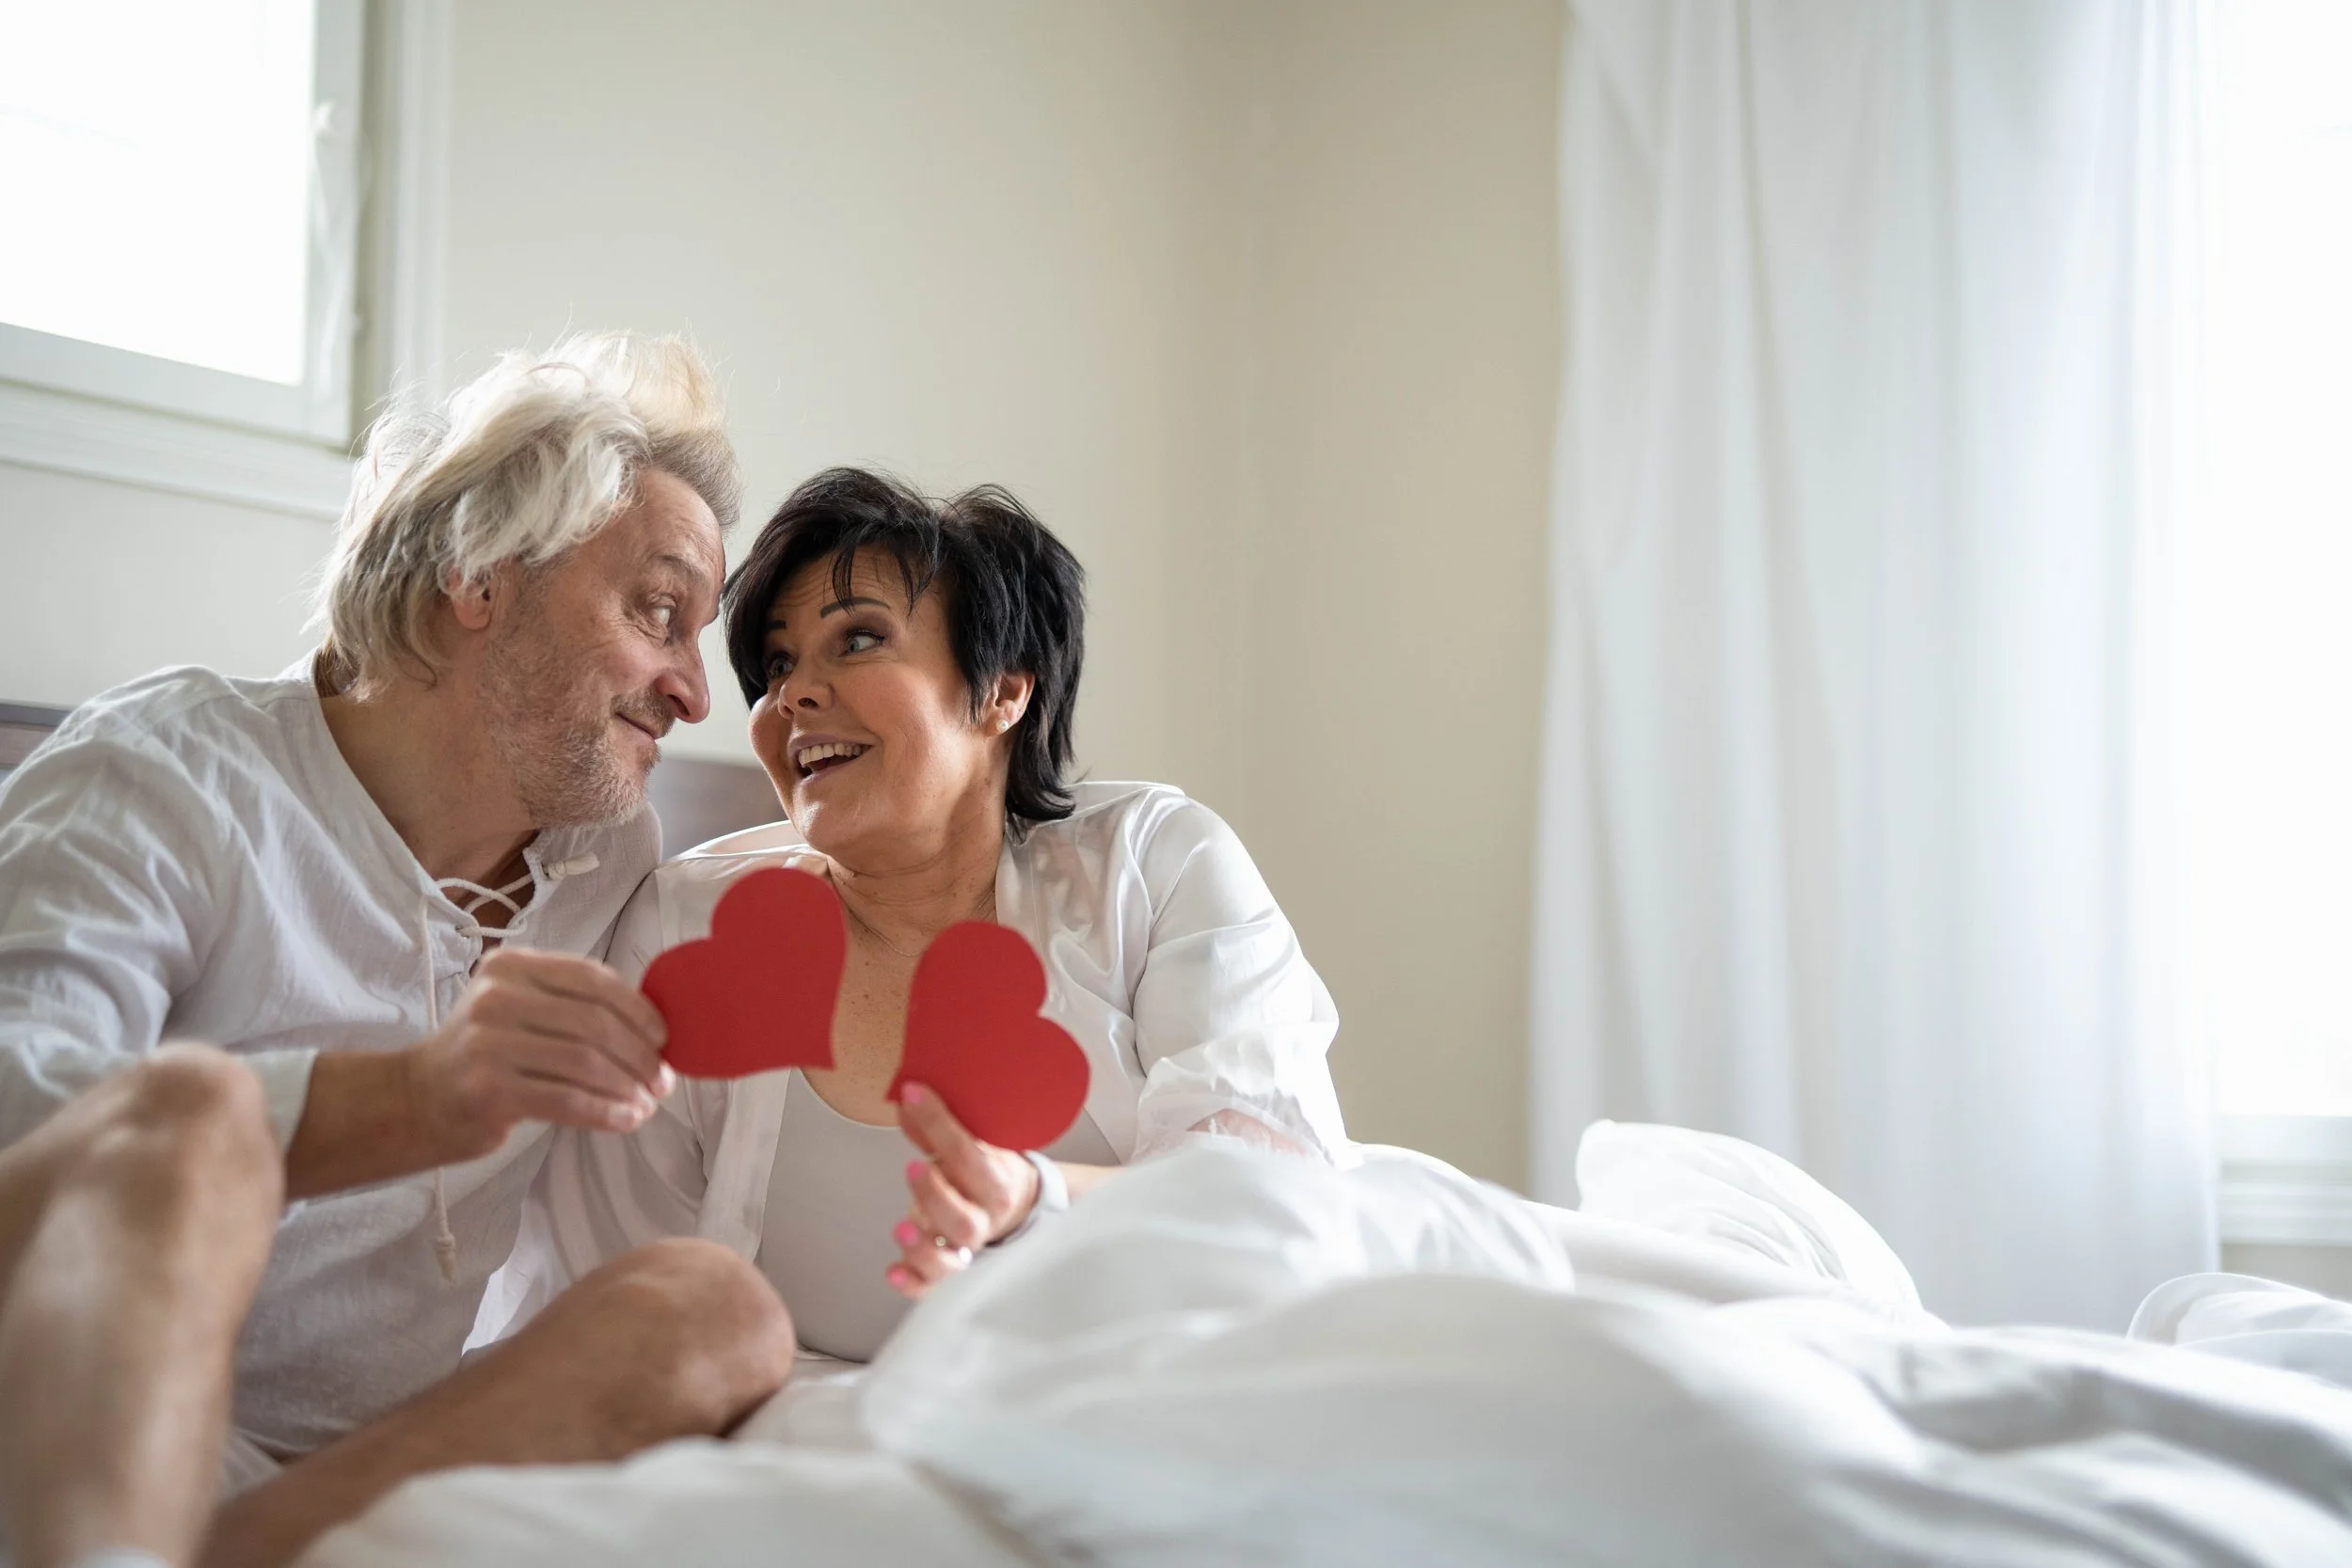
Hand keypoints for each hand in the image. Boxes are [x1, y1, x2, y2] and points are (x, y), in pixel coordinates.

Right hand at [403, 947, 672, 1162]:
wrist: (415, 1098)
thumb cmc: (483, 1054)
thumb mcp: (518, 1009)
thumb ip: (571, 1006)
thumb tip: (650, 1029)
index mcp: (512, 966)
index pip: (593, 979)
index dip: (638, 1010)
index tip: (664, 1039)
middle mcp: (497, 997)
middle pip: (594, 1023)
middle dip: (640, 1055)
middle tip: (663, 1081)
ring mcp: (488, 1043)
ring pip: (585, 1062)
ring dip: (627, 1087)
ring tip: (647, 1104)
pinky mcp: (488, 1090)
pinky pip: (567, 1100)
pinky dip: (605, 1112)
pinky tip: (626, 1120)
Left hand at [886, 1082, 1040, 1298]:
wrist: (1013, 1206)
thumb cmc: (986, 1171)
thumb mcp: (975, 1144)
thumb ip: (937, 1129)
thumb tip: (906, 1099)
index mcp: (998, 1184)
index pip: (971, 1156)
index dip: (940, 1123)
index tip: (913, 1094)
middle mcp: (983, 1222)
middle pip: (964, 1221)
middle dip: (936, 1195)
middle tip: (913, 1167)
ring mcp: (964, 1251)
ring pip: (951, 1261)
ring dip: (923, 1247)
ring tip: (901, 1227)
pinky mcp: (943, 1273)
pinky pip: (930, 1288)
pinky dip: (911, 1284)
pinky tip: (893, 1272)